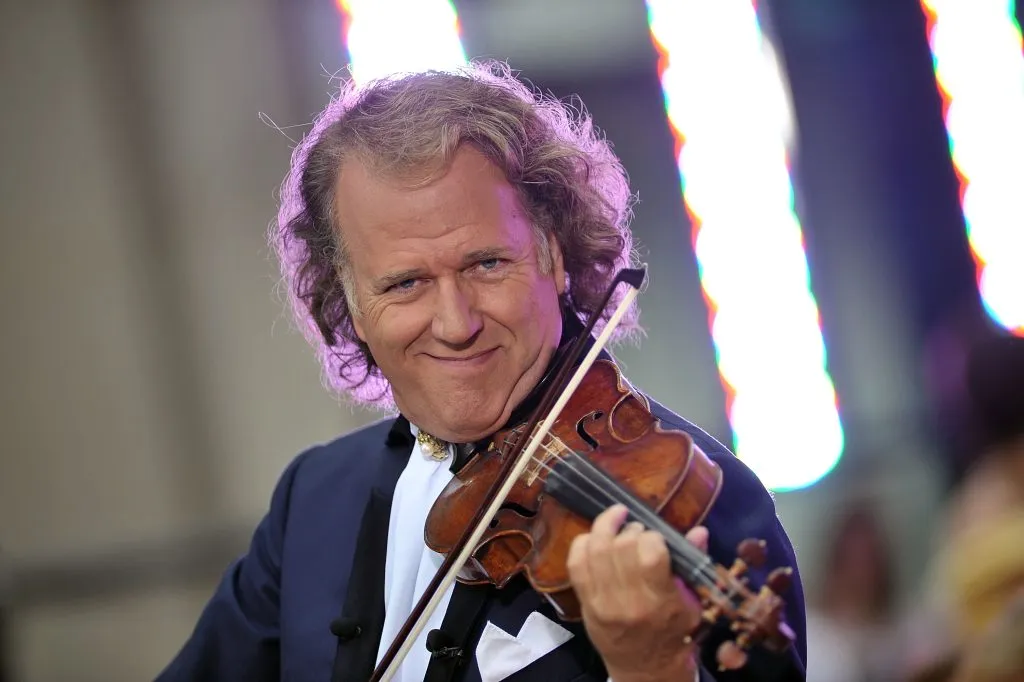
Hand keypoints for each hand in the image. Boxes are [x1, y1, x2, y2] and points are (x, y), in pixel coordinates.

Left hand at [566, 504, 733, 681]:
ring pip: (596, 549)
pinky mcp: (585, 602)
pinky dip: (582, 543)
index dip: (653, 537)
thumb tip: (699, 531)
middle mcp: (629, 600)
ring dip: (605, 526)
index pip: (651, 552)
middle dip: (630, 530)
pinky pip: (576, 563)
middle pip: (622, 546)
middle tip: (637, 531)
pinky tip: (594, 536)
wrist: (644, 667)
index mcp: (660, 600)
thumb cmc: (673, 633)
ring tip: (615, 518)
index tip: (657, 538)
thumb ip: (693, 564)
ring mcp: (603, 601)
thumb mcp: (692, 604)